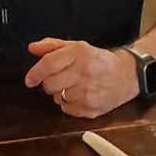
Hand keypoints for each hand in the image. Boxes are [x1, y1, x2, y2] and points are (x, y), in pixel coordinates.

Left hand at [24, 38, 138, 118]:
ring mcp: (88, 93)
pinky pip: (67, 109)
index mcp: (78, 54)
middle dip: (49, 83)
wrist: (125, 75)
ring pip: (58, 98)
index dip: (35, 73)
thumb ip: (51, 46)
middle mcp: (83, 73)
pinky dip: (69, 104)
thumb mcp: (76, 46)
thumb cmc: (98, 60)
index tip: (29, 80)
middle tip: (58, 79)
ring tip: (73, 85)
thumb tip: (32, 48)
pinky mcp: (91, 109)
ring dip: (60, 93)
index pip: (49, 64)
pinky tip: (79, 95)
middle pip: (50, 84)